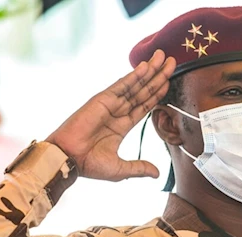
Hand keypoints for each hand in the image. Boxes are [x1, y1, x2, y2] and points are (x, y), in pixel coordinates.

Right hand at [46, 50, 175, 180]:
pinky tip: (146, 66)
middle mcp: (118, 112)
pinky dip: (134, 76)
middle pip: (143, 91)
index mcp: (122, 126)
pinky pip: (122, 86)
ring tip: (163, 57)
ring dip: (150, 71)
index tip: (169, 81)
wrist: (69, 160)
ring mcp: (110, 105)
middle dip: (158, 76)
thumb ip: (139, 168)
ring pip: (135, 85)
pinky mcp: (102, 100)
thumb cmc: (89, 165)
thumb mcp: (120, 169)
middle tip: (172, 61)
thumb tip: (156, 174)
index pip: (144, 106)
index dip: (157, 93)